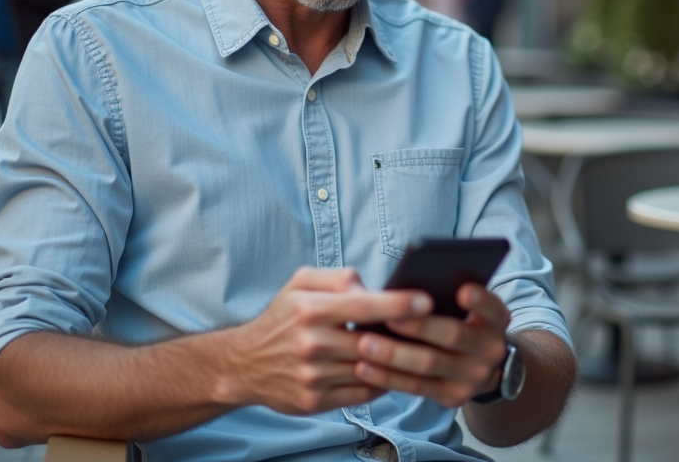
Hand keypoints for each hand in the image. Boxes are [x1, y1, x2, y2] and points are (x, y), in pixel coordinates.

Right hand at [217, 266, 433, 414]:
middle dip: (406, 337)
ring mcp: (313, 376)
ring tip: (418, 350)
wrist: (244, 364)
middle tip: (434, 330)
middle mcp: (312, 343)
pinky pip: (363, 393)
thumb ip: (338, 277)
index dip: (399, 304)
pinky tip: (390, 370)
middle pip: (373, 342)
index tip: (427, 301)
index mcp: (311, 309)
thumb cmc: (282, 318)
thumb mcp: (300, 283)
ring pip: (372, 370)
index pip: (364, 306)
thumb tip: (372, 287)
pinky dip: (380, 382)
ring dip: (396, 362)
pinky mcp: (315, 401)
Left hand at [353, 283, 510, 407]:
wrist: (481, 369)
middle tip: (389, 317)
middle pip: (453, 335)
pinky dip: (388, 377)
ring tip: (364, 342)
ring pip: (429, 364)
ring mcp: (472, 376)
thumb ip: (449, 295)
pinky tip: (364, 367)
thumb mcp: (470, 309)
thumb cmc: (462, 323)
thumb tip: (410, 288)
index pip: (493, 307)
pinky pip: (416, 387)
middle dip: (419, 326)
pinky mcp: (452, 397)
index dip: (480, 300)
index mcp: (496, 320)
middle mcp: (490, 349)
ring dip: (394, 354)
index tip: (462, 290)